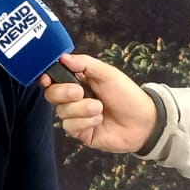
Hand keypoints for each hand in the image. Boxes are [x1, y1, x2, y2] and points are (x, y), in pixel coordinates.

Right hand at [40, 53, 157, 153]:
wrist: (143, 121)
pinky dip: (85, 122)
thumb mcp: (108, 74)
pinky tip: (99, 120)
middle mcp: (75, 99)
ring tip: (100, 109)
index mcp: (79, 81)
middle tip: (80, 92)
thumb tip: (62, 57)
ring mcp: (77, 116)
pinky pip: (70, 127)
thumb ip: (84, 64)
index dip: (47, 78)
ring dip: (82, 109)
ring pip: (62, 112)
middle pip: (52, 95)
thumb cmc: (128, 95)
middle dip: (64, 93)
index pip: (54, 78)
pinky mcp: (80, 133)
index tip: (47, 79)